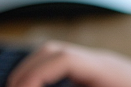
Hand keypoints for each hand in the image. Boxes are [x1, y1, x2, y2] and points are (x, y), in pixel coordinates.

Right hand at [7, 41, 130, 86]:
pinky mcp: (94, 73)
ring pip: (55, 54)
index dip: (36, 74)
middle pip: (53, 50)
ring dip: (32, 70)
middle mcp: (97, 60)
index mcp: (104, 67)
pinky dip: (44, 75)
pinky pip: (63, 64)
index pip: (63, 58)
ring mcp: (95, 63)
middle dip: (26, 71)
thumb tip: (46, 81)